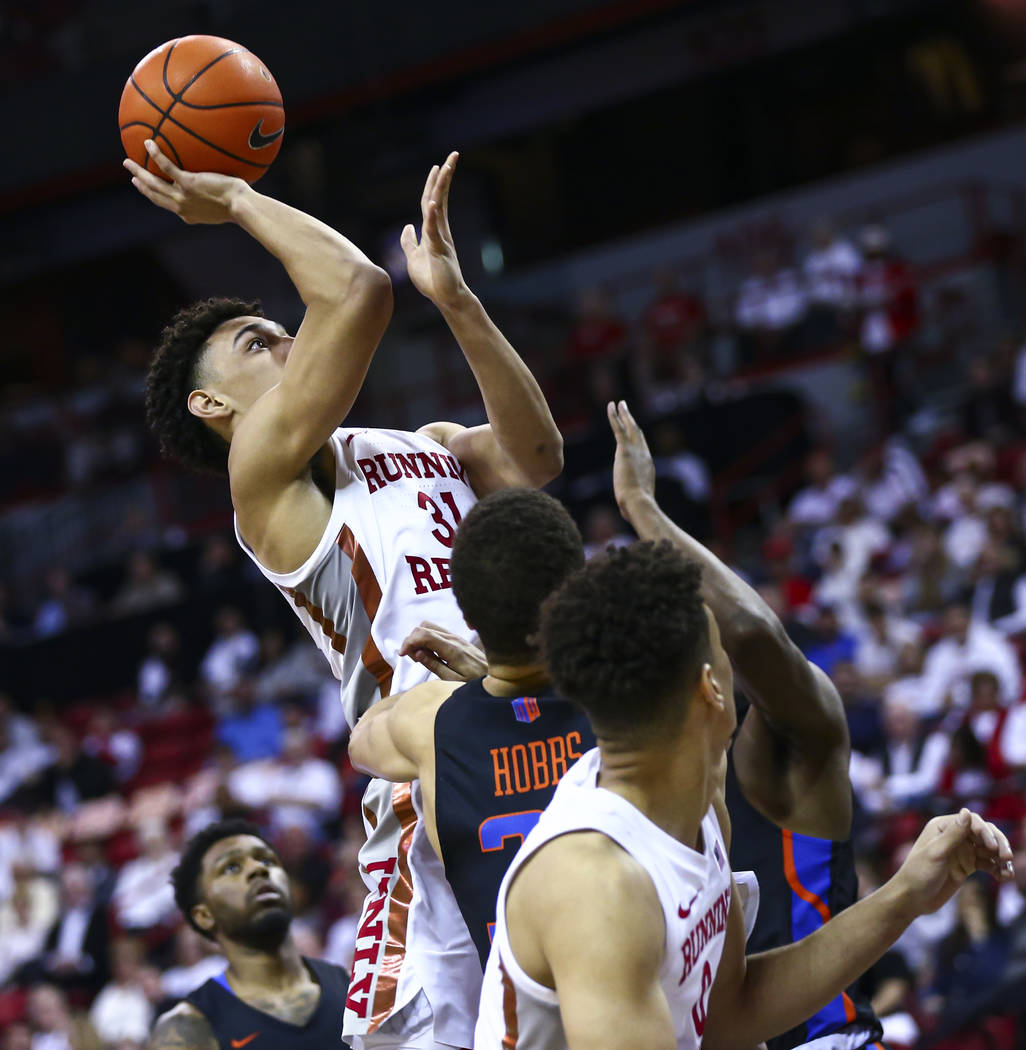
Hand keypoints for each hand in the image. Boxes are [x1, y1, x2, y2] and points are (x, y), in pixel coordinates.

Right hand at [123, 139, 247, 223]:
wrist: (242, 208)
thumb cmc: (241, 207)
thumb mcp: (227, 207)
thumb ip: (219, 198)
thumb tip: (227, 187)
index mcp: (188, 214)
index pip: (168, 205)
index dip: (155, 197)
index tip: (148, 190)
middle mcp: (182, 207)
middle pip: (154, 196)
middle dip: (141, 187)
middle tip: (132, 177)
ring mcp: (183, 196)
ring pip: (153, 183)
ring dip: (139, 171)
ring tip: (127, 162)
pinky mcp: (187, 184)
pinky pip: (166, 167)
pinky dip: (156, 155)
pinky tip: (148, 143)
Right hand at [398, 621, 485, 681]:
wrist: (497, 677)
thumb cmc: (474, 682)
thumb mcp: (452, 680)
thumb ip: (433, 665)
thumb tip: (416, 652)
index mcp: (451, 648)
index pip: (424, 634)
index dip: (408, 642)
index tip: (401, 654)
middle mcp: (453, 638)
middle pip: (424, 627)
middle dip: (411, 640)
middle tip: (409, 657)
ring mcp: (456, 636)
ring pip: (429, 626)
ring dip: (418, 638)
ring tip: (418, 656)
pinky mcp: (457, 639)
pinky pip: (437, 631)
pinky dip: (427, 638)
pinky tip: (428, 652)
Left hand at [401, 153, 468, 310]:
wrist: (447, 298)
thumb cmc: (432, 280)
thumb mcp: (413, 258)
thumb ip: (409, 242)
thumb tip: (406, 227)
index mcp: (433, 231)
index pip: (432, 202)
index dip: (433, 184)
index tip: (438, 166)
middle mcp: (440, 230)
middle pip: (439, 197)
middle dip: (444, 176)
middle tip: (453, 155)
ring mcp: (441, 239)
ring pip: (440, 207)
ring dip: (442, 187)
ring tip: (446, 167)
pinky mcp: (440, 251)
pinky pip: (434, 230)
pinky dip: (433, 216)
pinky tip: (433, 202)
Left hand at [608, 400, 655, 517]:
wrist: (639, 503)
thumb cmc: (637, 509)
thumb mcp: (634, 504)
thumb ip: (631, 505)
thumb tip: (628, 515)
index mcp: (647, 467)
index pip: (642, 449)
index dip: (638, 439)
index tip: (633, 432)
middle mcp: (645, 455)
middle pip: (638, 434)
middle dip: (632, 421)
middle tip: (627, 410)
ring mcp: (636, 451)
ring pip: (630, 427)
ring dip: (625, 414)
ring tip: (620, 403)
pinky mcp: (625, 450)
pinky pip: (619, 428)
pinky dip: (615, 416)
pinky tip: (611, 406)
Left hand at [892, 808, 1013, 916]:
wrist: (913, 898)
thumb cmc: (919, 873)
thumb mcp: (936, 853)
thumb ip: (953, 834)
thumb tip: (967, 811)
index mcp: (942, 826)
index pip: (971, 821)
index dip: (985, 832)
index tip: (993, 847)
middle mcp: (954, 835)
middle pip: (984, 834)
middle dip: (997, 843)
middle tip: (1006, 858)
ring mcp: (961, 851)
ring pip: (988, 849)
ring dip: (1000, 858)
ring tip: (1007, 871)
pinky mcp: (967, 866)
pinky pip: (987, 863)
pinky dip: (997, 869)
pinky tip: (1004, 877)